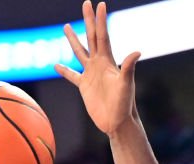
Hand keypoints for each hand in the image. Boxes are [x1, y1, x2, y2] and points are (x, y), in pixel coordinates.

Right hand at [55, 1, 139, 136]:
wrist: (118, 122)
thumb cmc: (124, 104)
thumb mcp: (126, 84)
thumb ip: (129, 67)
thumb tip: (137, 52)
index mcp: (108, 61)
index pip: (103, 36)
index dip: (100, 20)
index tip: (99, 4)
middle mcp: (99, 64)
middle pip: (92, 37)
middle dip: (89, 20)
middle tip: (86, 3)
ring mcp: (91, 74)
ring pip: (80, 52)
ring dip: (73, 40)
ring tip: (67, 26)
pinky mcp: (84, 87)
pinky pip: (72, 76)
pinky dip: (64, 71)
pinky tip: (56, 66)